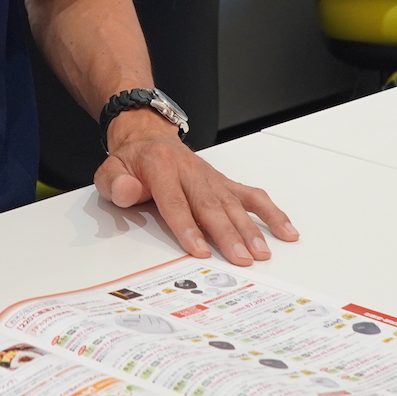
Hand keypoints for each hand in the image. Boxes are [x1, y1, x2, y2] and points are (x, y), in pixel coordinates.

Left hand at [97, 114, 298, 265]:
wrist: (149, 137)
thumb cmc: (131, 162)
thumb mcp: (110, 170)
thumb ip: (116, 183)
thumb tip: (129, 190)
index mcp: (161, 166)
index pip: (175, 201)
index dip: (187, 227)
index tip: (199, 251)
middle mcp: (191, 170)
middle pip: (211, 205)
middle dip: (227, 234)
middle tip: (241, 258)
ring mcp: (212, 177)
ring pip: (234, 203)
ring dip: (250, 229)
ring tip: (262, 253)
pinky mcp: (225, 183)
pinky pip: (252, 196)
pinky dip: (271, 213)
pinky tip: (286, 231)